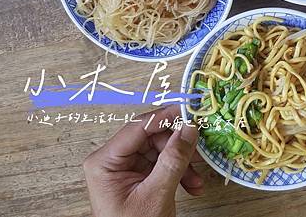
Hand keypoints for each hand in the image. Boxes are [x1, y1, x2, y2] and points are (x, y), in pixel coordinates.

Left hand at [83, 105, 202, 216]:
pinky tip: (191, 185)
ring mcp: (125, 168)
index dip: (166, 116)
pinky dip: (179, 173)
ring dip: (183, 163)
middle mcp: (113, 160)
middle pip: (152, 137)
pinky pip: (162, 164)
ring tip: (196, 181)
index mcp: (105, 161)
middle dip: (178, 148)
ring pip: (161, 150)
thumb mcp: (156, 194)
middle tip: (199, 152)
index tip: (190, 111)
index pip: (138, 127)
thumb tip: (189, 129)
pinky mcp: (137, 176)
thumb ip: (173, 159)